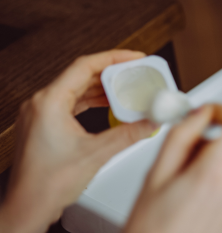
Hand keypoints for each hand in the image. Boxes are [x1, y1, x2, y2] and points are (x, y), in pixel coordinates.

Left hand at [0, 50, 157, 232]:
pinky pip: (71, 103)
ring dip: (104, 88)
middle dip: (112, 73)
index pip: (85, 66)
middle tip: (136, 73)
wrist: (27, 208)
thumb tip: (150, 121)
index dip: (114, 58)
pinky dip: (93, 101)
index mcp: (49, 103)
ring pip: (77, 89)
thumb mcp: (97, 154)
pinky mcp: (43, 125)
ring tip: (128, 89)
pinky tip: (110, 106)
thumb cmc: (46, 185)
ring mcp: (40, 114)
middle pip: (82, 75)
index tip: (135, 57)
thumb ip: (129, 134)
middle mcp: (41, 104)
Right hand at [124, 104, 221, 232]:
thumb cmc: (152, 225)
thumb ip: (182, 134)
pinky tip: (196, 200)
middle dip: (207, 146)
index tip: (207, 115)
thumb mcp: (157, 172)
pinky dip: (218, 182)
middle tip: (179, 166)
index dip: (221, 111)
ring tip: (185, 188)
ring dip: (211, 165)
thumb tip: (201, 112)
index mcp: (215, 172)